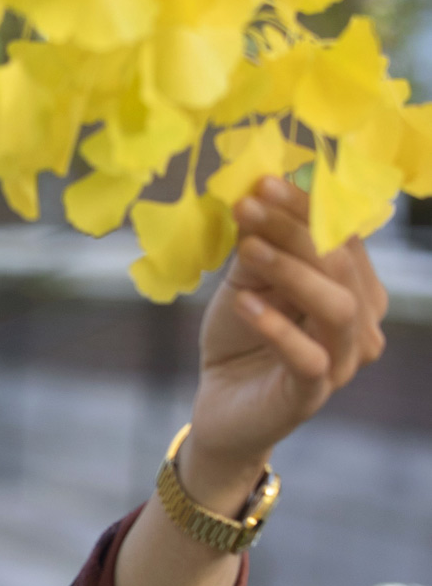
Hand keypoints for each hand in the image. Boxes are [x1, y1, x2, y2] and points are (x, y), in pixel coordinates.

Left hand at [184, 175, 387, 508]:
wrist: (222, 404)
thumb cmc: (242, 336)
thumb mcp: (247, 281)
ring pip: (337, 307)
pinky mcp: (312, 393)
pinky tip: (243, 304)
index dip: (305, 206)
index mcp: (356, 288)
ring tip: (248, 247)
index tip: (263, 181)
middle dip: (294, 229)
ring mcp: (342, 362)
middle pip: (341, 265)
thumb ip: (260, 244)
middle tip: (249, 204)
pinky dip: (276, 328)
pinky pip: (308, 357)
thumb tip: (257, 193)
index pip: (341, 236)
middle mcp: (362, 324)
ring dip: (292, 270)